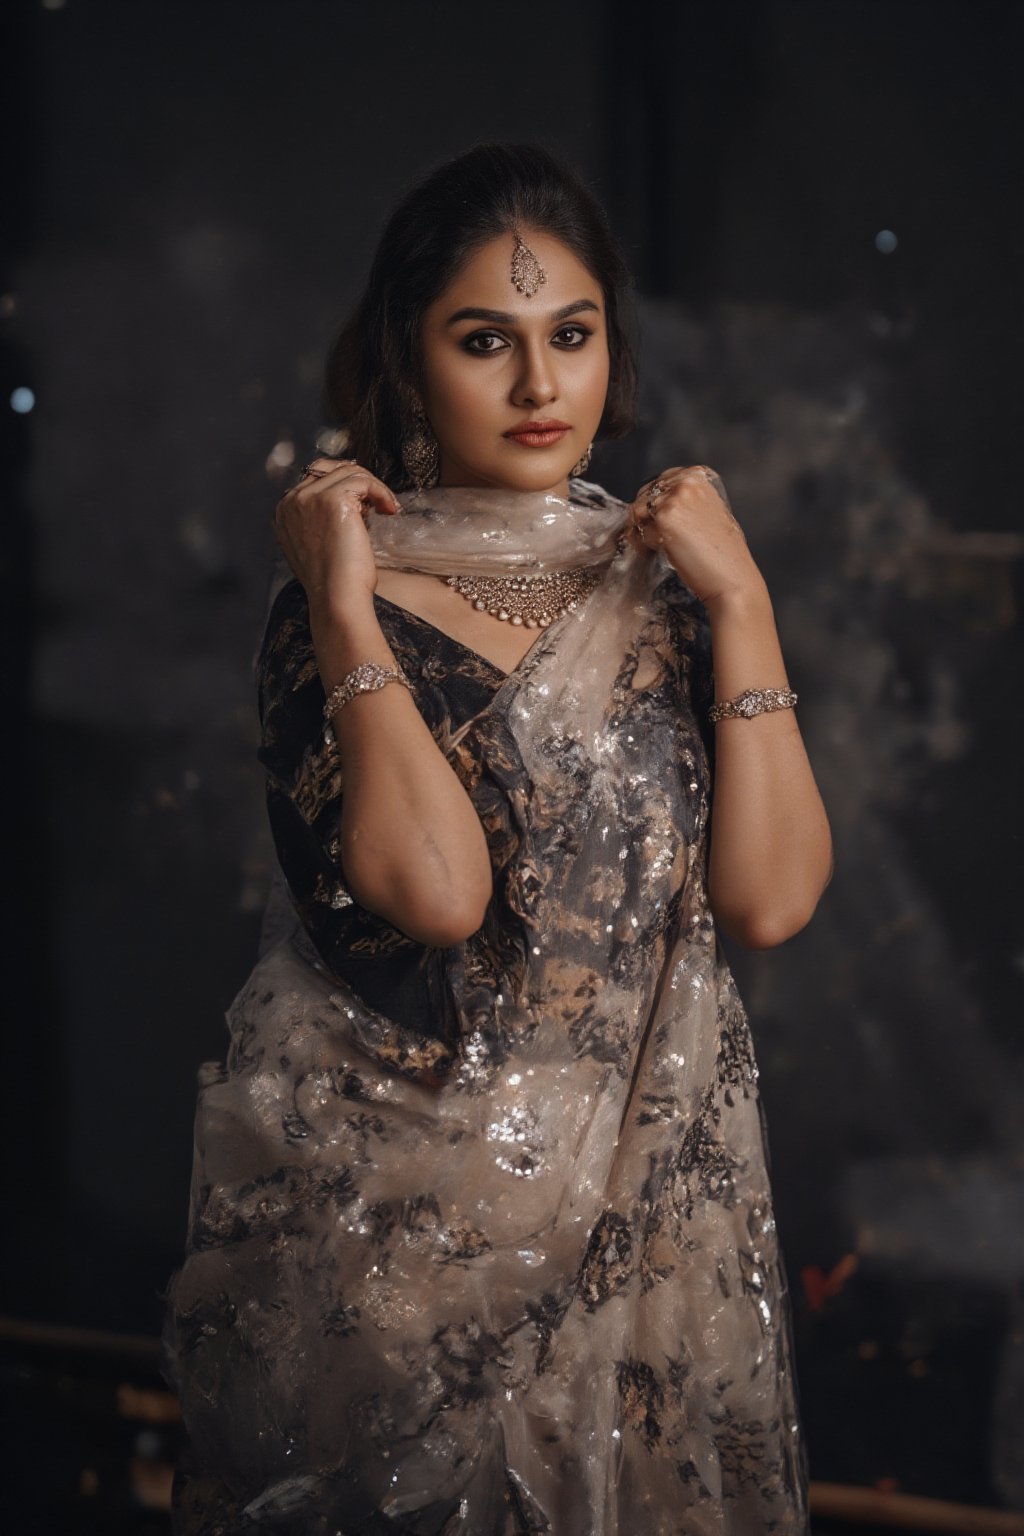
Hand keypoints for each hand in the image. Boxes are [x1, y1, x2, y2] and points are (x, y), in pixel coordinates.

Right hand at [274, 458, 400, 613]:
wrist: (337, 598)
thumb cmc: (335, 581)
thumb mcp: (318, 544)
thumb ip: (321, 519)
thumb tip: (353, 499)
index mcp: (285, 511)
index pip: (316, 477)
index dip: (345, 484)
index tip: (367, 500)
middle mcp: (292, 501)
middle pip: (331, 469)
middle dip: (359, 481)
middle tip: (380, 501)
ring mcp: (310, 498)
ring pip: (350, 472)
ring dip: (374, 487)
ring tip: (387, 509)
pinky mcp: (333, 499)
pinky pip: (364, 481)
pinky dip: (382, 492)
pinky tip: (390, 510)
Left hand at [628, 465, 763, 607]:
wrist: (732, 578)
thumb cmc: (724, 553)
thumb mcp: (708, 512)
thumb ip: (683, 503)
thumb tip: (650, 507)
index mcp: (698, 476)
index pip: (660, 482)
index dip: (653, 504)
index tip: (656, 520)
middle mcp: (686, 482)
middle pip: (644, 495)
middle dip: (644, 518)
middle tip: (655, 539)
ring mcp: (674, 499)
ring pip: (637, 513)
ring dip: (642, 532)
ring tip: (659, 547)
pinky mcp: (664, 519)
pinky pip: (639, 532)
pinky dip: (644, 546)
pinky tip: (663, 554)